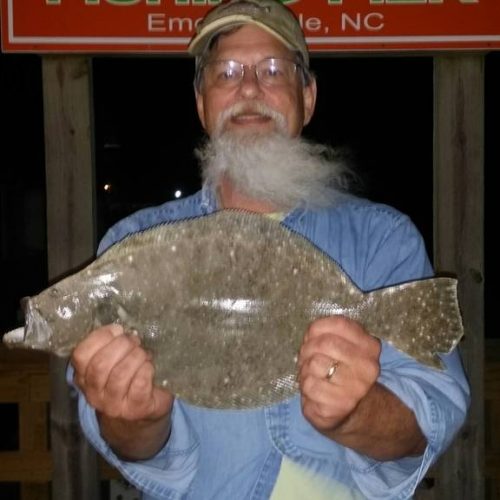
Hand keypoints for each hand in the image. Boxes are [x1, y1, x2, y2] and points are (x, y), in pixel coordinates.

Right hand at [71, 324, 172, 421]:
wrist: (142, 414)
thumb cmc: (128, 379)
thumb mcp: (113, 363)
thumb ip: (110, 346)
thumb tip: (120, 330)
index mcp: (84, 377)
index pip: (81, 355)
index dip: (100, 337)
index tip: (117, 330)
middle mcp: (94, 393)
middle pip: (100, 364)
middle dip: (121, 345)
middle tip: (134, 341)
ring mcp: (113, 405)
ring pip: (120, 375)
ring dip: (136, 357)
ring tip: (144, 354)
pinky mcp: (135, 409)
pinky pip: (139, 385)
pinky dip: (146, 370)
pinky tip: (149, 367)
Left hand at [297, 315, 380, 433]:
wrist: (353, 411)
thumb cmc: (342, 370)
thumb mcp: (344, 346)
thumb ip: (331, 333)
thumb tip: (312, 332)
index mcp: (370, 347)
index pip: (339, 324)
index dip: (317, 328)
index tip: (311, 337)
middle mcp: (368, 367)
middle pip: (324, 343)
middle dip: (308, 348)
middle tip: (306, 357)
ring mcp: (356, 389)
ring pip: (314, 363)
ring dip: (305, 368)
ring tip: (312, 375)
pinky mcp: (339, 406)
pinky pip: (310, 385)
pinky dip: (305, 386)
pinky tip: (314, 390)